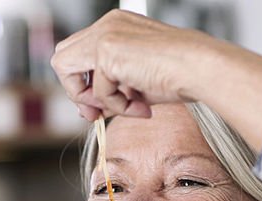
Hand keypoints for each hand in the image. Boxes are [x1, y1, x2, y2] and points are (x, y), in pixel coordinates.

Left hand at [51, 9, 261, 151]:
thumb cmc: (177, 76)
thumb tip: (87, 110)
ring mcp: (105, 35)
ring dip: (95, 99)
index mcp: (114, 28)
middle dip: (75, 91)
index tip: (97, 108)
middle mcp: (106, 25)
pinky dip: (117, 105)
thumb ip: (109, 90)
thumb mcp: (135, 84)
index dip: (81, 85)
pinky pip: (96, 91)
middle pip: (61, 58)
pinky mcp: (107, 50)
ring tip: (128, 106)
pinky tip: (141, 104)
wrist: (200, 69)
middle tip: (95, 114)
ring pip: (67, 71)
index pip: (77, 54)